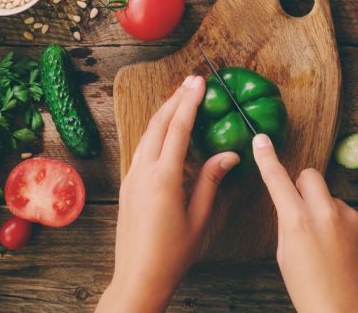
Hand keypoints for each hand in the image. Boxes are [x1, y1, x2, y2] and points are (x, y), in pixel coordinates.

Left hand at [97, 76, 239, 312]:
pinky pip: (142, 149)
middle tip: (192, 81)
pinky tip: (166, 132)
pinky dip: (155, 132)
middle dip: (176, 99)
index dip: (189, 102)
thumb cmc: (172, 253)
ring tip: (180, 98)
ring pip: (147, 134)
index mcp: (164, 178)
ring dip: (164, 113)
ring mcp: (132, 177)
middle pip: (158, 124)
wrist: (138, 277)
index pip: (178, 129)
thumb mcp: (199, 217)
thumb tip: (229, 154)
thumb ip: (211, 180)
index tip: (199, 82)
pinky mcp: (128, 185)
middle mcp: (143, 172)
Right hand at [253, 133, 357, 312]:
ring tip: (329, 248)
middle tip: (303, 211)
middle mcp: (326, 212)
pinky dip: (346, 228)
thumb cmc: (311, 293)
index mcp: (297, 221)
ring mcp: (352, 217)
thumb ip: (288, 223)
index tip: (262, 140)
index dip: (267, 158)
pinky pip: (351, 214)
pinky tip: (346, 253)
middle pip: (310, 176)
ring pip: (332, 198)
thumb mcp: (285, 257)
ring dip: (327, 212)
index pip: (277, 179)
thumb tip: (292, 205)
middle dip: (303, 187)